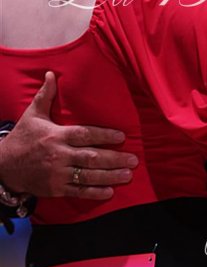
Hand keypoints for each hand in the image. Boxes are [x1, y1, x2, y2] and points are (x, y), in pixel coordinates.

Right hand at [0, 72, 138, 198]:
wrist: (4, 166)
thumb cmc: (22, 138)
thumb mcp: (32, 115)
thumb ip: (46, 96)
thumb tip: (51, 74)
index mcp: (56, 136)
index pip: (85, 134)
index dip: (104, 135)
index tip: (122, 137)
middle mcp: (59, 155)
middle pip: (91, 157)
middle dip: (114, 159)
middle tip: (133, 160)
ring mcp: (58, 174)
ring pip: (89, 175)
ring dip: (110, 176)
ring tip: (128, 175)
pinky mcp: (56, 188)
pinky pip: (79, 191)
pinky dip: (95, 193)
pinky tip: (110, 192)